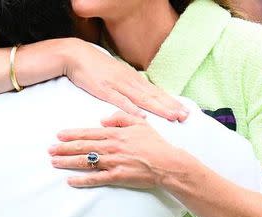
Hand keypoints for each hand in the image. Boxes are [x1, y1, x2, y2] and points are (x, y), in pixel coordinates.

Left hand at [50, 111, 189, 188]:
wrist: (167, 163)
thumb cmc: (155, 143)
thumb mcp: (139, 123)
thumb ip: (119, 117)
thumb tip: (102, 120)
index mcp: (115, 134)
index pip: (88, 133)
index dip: (72, 134)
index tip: (59, 135)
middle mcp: (111, 147)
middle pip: (83, 147)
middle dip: (64, 148)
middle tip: (49, 150)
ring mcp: (113, 163)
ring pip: (86, 161)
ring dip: (68, 162)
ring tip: (54, 162)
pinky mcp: (117, 177)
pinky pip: (96, 179)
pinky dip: (82, 180)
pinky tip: (70, 180)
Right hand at [63, 40, 187, 121]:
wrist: (76, 55)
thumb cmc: (95, 66)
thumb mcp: (116, 74)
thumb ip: (127, 85)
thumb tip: (140, 96)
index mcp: (132, 78)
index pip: (155, 92)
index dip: (169, 102)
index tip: (183, 110)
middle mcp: (129, 81)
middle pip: (154, 96)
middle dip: (170, 107)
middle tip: (185, 116)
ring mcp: (118, 85)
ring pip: (143, 99)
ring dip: (159, 108)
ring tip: (173, 117)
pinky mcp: (104, 90)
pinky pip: (120, 101)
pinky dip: (132, 109)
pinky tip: (142, 116)